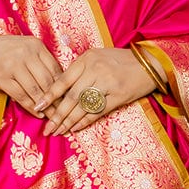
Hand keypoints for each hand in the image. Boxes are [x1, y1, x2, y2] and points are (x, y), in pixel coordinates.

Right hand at [0, 35, 61, 113]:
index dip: (63, 88)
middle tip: (63, 113)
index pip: (55, 69)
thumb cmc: (4, 50)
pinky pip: (21, 96)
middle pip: (47, 81)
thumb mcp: (25, 49)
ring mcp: (13, 65)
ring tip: (52, 117)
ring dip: (45, 107)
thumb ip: (40, 62)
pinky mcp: (1, 77)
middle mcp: (26, 53)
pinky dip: (31, 107)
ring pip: (35, 90)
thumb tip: (59, 85)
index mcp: (35, 45)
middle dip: (57, 100)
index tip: (68, 100)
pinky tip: (37, 114)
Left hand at [37, 47, 155, 135]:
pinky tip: (74, 128)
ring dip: (68, 121)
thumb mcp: (97, 57)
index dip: (49, 95)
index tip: (38, 107)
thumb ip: (79, 70)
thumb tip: (58, 89)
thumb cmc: (120, 61)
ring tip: (58, 131)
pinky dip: (84, 121)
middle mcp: (95, 70)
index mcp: (87, 59)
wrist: (149, 64)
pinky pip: (97, 112)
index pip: (63, 80)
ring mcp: (107, 83)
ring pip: (82, 106)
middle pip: (70, 97)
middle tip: (47, 128)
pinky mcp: (118, 96)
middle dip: (57, 115)